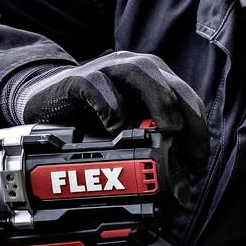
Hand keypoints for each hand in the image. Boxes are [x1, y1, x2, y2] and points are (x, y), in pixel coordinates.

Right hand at [5, 51, 211, 184]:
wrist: (46, 99)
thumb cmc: (95, 114)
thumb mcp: (129, 128)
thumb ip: (153, 140)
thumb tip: (180, 176)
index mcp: (154, 80)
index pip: (187, 99)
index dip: (198, 129)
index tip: (198, 163)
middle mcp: (135, 69)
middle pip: (172, 85)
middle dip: (188, 118)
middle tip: (190, 152)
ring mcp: (108, 70)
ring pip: (141, 73)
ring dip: (160, 102)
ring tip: (168, 131)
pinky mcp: (79, 78)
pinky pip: (99, 86)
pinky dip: (111, 107)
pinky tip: (115, 130)